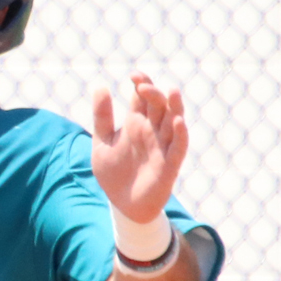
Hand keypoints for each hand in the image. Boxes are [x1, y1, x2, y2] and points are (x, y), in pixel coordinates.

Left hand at [91, 72, 187, 222]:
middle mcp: (152, 131)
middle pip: (159, 105)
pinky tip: (178, 122)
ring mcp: (162, 147)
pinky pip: (178, 147)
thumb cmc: (113, 172)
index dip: (142, 83)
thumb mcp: (101, 142)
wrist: (121, 204)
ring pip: (174, 122)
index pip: (143, 97)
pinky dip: (180, 134)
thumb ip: (102, 117)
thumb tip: (100, 86)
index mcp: (136, 123)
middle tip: (142, 85)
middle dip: (153, 93)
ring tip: (171, 92)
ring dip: (174, 107)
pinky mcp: (169, 165)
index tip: (134, 75)